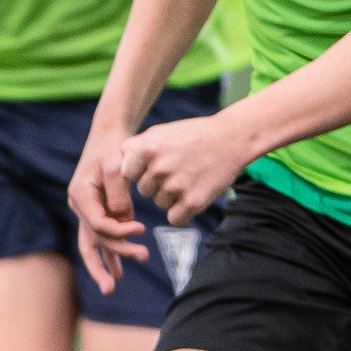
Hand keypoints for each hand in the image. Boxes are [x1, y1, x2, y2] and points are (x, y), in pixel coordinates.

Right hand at [68, 127, 145, 291]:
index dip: (120, 232)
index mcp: (80, 195)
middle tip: (141, 260)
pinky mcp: (99, 211)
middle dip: (110, 257)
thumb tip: (123, 218)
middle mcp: (79, 206)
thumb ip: (119, 192)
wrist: (109, 135)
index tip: (142, 230)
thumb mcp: (117, 165)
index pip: (99, 224)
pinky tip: (118, 272)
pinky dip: (110, 253)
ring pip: (93, 244)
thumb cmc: (114, 147)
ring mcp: (87, 210)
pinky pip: (103, 237)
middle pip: (92, 240)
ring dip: (104, 263)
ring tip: (112, 286)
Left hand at [120, 111, 251, 233]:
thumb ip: (134, 148)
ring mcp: (177, 186)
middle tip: (179, 170)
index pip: (128, 175)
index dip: (142, 172)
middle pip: (144, 192)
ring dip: (172, 197)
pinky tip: (194, 194)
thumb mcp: (159, 132)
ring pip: (160, 204)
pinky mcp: (194, 202)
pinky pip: (175, 219)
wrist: (231, 138)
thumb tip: (118, 167)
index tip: (157, 165)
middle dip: (158, 184)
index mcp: (147, 149)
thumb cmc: (192, 135)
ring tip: (189, 177)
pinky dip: (183, 212)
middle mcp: (160, 168)